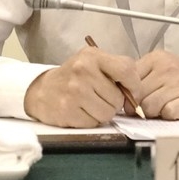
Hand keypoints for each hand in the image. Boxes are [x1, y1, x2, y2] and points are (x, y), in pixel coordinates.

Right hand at [24, 46, 141, 127]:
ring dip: (103, 113)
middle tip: (101, 97)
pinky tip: (81, 111)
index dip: (134, 85)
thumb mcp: (93, 62)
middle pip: (118, 98)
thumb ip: (116, 70)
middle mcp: (83, 71)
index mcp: (92, 56)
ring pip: (108, 113)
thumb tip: (137, 92)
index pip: (127, 70)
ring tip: (91, 104)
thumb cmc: (74, 76)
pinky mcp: (68, 111)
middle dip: (114, 102)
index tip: (131, 92)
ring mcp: (74, 92)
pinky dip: (91, 120)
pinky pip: (94, 122)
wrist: (42, 89)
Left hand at [136, 50, 178, 119]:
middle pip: (137, 96)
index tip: (136, 98)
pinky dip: (168, 116)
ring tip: (164, 106)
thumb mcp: (162, 67)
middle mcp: (167, 69)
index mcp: (156, 58)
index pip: (129, 79)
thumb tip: (122, 98)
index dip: (129, 93)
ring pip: (148, 107)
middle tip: (154, 103)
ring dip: (154, 112)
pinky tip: (175, 110)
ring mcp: (178, 84)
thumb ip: (141, 77)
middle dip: (141, 105)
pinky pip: (166, 114)